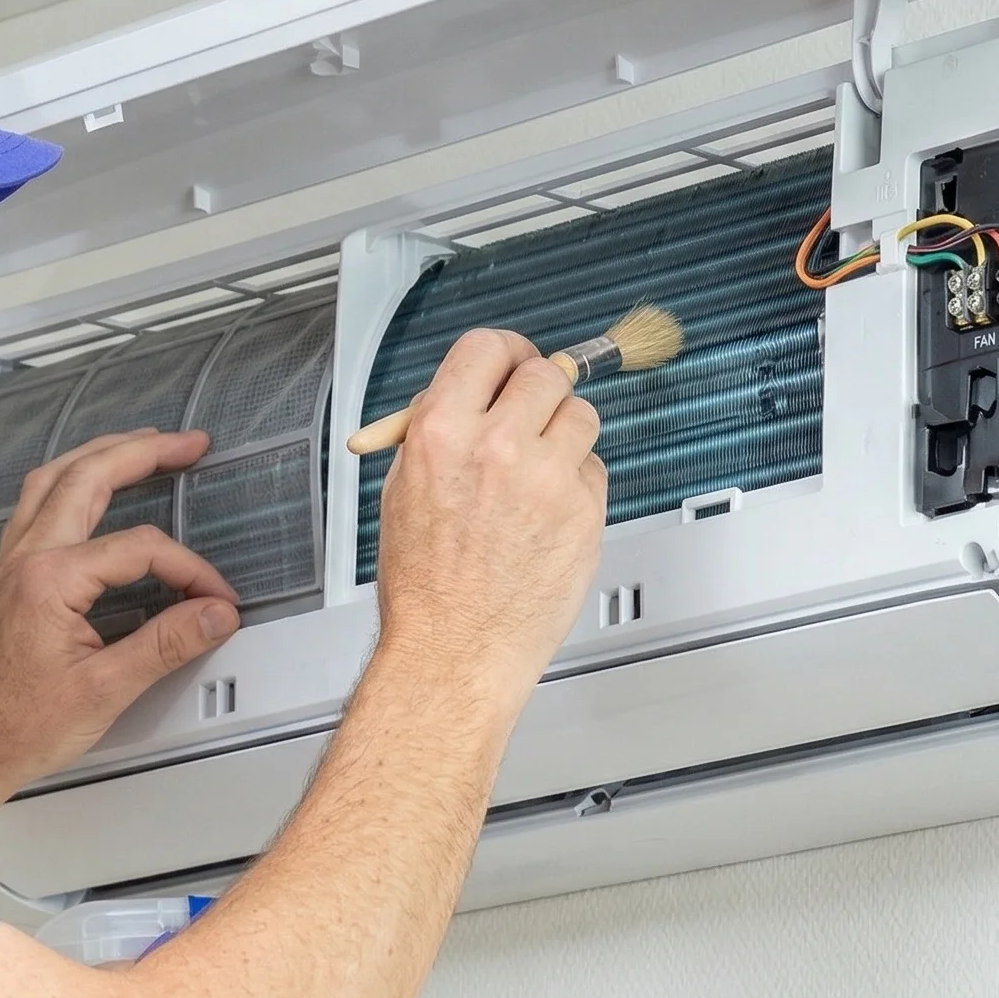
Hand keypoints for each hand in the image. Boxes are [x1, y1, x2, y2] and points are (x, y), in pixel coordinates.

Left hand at [0, 429, 239, 873]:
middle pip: (88, 477)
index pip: (139, 548)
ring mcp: (13, 562)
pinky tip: (88, 485)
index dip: (189, 569)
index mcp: (50, 579)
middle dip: (142, 452)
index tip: (217, 600)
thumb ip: (166, 645)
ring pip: (55, 479)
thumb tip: (215, 613)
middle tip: (190, 443)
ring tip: (144, 444)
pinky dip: (70, 480)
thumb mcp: (106, 690)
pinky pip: (37, 503)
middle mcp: (27, 557)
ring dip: (100, 454)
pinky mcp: (10, 576)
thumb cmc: (20, 727)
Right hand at [372, 329, 606, 699]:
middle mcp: (497, 446)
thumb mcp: (404, 489)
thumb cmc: (425, 585)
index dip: (505, 352)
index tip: (513, 362)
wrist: (454, 650)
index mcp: (441, 432)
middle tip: (530, 415)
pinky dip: (576, 484)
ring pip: (582, 415)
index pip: (488, 347)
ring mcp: (547, 478)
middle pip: (545, 373)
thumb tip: (473, 394)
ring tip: (537, 474)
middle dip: (539, 391)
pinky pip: (594, 469)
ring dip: (564, 434)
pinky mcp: (584, 511)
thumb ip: (441, 431)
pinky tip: (546, 516)